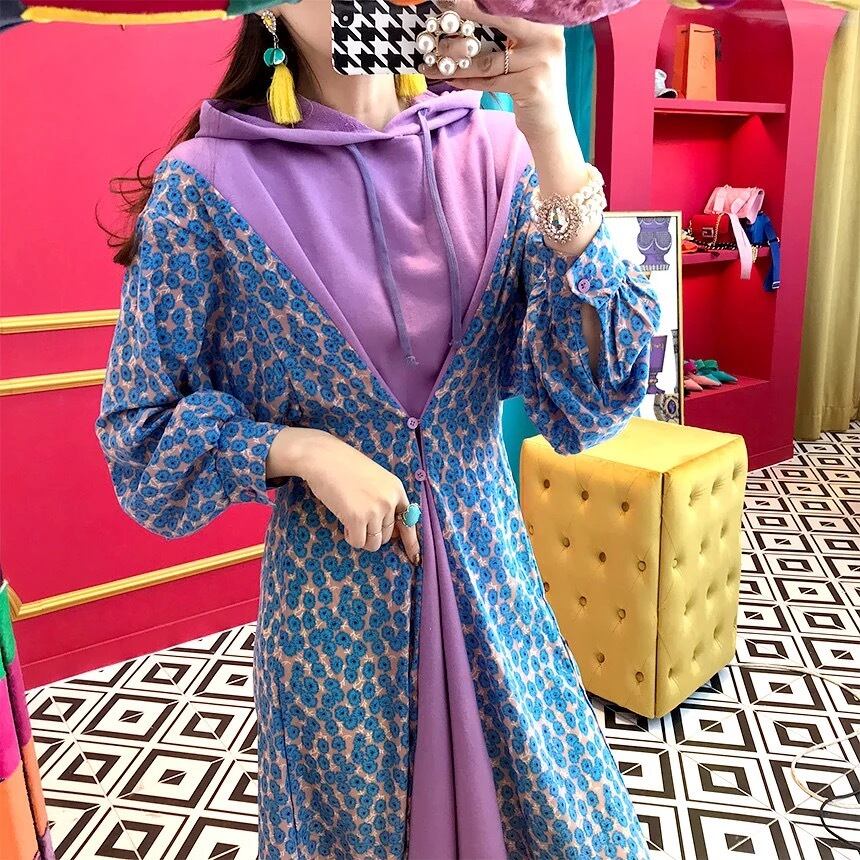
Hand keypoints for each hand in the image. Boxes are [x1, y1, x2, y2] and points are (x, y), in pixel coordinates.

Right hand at [268, 427, 420, 563]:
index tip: (414, 558)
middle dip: (373, 533)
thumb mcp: (375, 480)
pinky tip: (344, 523)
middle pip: (387, 535)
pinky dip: (351, 538)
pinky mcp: (357, 518)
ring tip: (350, 520)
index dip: (410, 541)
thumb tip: (390, 534)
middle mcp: (390, 500)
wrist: (323, 458)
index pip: (409, 521)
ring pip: (374, 542)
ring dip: (362, 538)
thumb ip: (384, 501)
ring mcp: (375, 509)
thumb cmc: (344, 468)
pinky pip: (359, 542)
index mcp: (396, 489)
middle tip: (358, 520)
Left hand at [419, 0, 569, 136]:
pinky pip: (490, 81)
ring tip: (435, 60)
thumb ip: (511, 31)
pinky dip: (467, 80)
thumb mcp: (528, 50)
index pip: (510, 5)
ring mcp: (540, 62)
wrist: (551, 121)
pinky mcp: (530, 86)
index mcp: (546, 23)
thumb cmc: (533, 81)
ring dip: (458, 61)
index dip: (482, 1)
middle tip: (444, 10)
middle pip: (501, 19)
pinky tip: (450, 78)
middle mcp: (547, 37)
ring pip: (488, 59)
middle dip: (469, 12)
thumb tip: (473, 11)